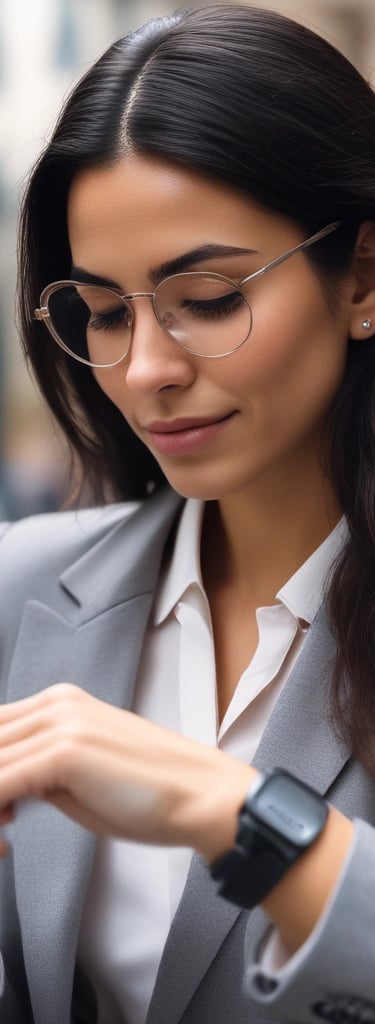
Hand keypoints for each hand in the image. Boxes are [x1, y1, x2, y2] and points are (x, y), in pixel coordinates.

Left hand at [0, 683, 252, 859]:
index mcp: (59, 703)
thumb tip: (6, 788)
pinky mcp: (64, 752)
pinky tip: (5, 841)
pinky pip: (1, 782)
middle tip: (0, 830)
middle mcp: (55, 705)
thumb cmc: (151, 794)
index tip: (1, 813)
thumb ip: (40, 772)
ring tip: (2, 840)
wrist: (203, 796)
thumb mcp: (81, 775)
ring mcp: (59, 725)